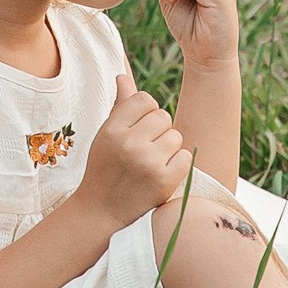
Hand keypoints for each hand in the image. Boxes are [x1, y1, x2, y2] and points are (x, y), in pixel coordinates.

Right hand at [77, 82, 194, 229]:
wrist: (102, 212)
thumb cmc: (105, 168)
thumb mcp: (106, 135)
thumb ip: (120, 106)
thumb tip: (123, 76)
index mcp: (113, 128)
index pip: (145, 99)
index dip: (145, 114)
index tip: (137, 131)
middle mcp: (130, 143)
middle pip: (163, 116)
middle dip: (158, 131)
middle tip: (144, 150)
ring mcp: (148, 162)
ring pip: (176, 136)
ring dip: (169, 148)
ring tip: (151, 163)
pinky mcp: (165, 180)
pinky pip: (186, 157)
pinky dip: (178, 165)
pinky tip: (161, 174)